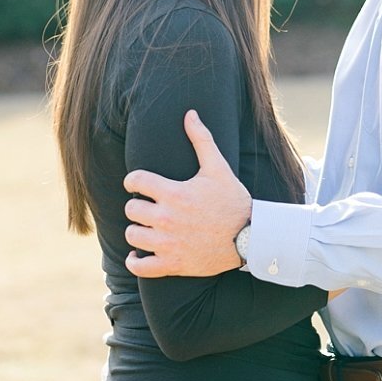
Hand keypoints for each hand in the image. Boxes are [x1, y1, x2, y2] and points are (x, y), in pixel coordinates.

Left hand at [123, 110, 252, 277]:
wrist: (250, 237)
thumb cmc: (232, 200)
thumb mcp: (218, 168)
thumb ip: (201, 139)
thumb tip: (190, 114)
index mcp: (175, 193)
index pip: (135, 181)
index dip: (133, 180)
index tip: (137, 184)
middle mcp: (167, 219)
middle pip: (131, 209)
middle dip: (137, 205)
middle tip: (147, 206)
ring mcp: (168, 243)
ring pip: (132, 235)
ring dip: (137, 230)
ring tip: (146, 227)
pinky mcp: (172, 264)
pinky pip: (141, 266)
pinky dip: (135, 261)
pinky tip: (138, 254)